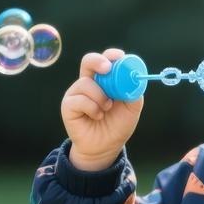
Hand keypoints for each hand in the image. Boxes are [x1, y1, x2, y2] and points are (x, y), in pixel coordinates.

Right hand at [61, 48, 143, 170]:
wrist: (106, 147)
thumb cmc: (117, 125)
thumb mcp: (132, 108)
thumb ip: (134, 92)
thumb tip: (135, 78)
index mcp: (105, 80)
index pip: (106, 61)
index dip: (112, 56)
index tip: (120, 57)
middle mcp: (89, 82)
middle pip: (88, 61)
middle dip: (97, 61)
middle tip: (107, 69)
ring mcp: (77, 93)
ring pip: (86, 83)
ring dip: (100, 97)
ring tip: (106, 109)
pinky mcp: (68, 105)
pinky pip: (79, 100)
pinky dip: (92, 108)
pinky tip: (96, 116)